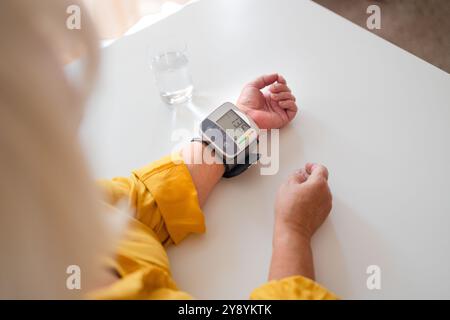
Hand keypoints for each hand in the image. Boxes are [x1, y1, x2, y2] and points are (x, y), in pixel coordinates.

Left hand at [236, 73, 297, 128]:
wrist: (246, 115)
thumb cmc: (246, 103)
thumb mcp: (252, 85)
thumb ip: (264, 78)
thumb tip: (275, 75)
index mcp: (268, 96)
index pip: (282, 87)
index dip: (282, 81)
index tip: (278, 78)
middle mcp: (275, 103)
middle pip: (287, 91)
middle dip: (281, 87)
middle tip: (272, 89)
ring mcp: (280, 110)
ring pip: (291, 98)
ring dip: (284, 94)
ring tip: (273, 97)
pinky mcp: (283, 117)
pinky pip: (294, 109)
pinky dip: (289, 103)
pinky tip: (280, 103)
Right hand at [269, 163, 331, 280]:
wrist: (293, 230)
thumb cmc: (290, 210)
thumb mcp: (287, 185)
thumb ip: (296, 175)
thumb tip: (299, 174)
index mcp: (319, 183)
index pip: (320, 169)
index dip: (312, 166)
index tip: (307, 167)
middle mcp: (326, 193)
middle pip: (322, 180)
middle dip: (311, 178)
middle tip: (300, 179)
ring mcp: (326, 204)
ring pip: (321, 191)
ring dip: (312, 188)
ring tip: (298, 192)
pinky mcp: (324, 213)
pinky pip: (320, 201)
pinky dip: (314, 198)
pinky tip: (302, 202)